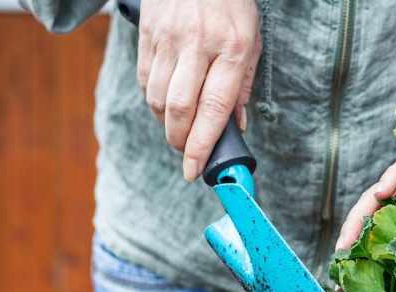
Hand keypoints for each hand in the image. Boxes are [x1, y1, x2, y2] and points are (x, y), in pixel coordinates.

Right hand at [136, 0, 260, 181]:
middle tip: (186, 151)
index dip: (202, 146)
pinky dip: (152, 98)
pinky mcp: (147, 32)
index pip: (213, 108)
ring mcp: (168, 37)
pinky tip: (166, 98)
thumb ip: (241, 85)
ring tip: (178, 125)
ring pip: (155, 97)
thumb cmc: (232, 4)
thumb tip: (234, 127)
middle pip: (178, 109)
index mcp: (233, 48)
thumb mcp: (252, 40)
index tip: (194, 170)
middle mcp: (198, 44)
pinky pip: (144, 78)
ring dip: (165, 122)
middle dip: (179, 140)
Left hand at [336, 124, 395, 249]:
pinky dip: (390, 180)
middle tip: (341, 253)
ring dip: (362, 213)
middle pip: (368, 210)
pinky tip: (380, 193)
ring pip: (376, 194)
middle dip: (352, 231)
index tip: (350, 263)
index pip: (377, 223)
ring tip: (349, 236)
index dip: (363, 242)